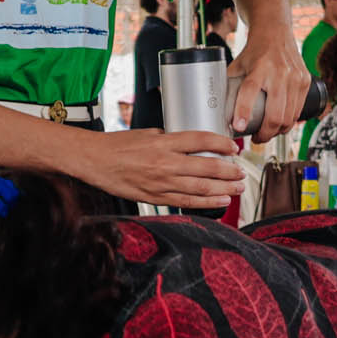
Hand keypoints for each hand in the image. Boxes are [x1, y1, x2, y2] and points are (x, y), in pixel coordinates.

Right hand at [68, 129, 245, 208]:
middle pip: (206, 167)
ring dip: (224, 189)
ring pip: (201, 188)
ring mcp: (162, 183)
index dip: (221, 143)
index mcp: (164, 143)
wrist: (94, 161)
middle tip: (242, 172)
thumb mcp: (147, 134)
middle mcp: (166, 163)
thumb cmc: (118, 146)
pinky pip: (187, 202)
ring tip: (238, 188)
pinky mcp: (156, 197)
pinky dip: (206, 203)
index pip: (201, 140)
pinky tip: (220, 201)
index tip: (233, 147)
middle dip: (229, 171)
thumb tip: (191, 144)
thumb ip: (170, 139)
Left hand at [226, 32, 311, 138]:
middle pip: (275, 114)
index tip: (238, 127)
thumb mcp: (238, 64)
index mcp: (259, 67)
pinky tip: (281, 126)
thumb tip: (215, 108)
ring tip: (267, 134)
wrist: (275, 31)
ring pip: (288, 117)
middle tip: (256, 139)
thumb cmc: (255, 50)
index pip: (250, 91)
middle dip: (265, 133)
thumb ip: (228, 85)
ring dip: (277, 132)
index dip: (243, 111)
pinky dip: (289, 122)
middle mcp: (280, 72)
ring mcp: (295, 78)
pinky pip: (298, 111)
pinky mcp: (305, 82)